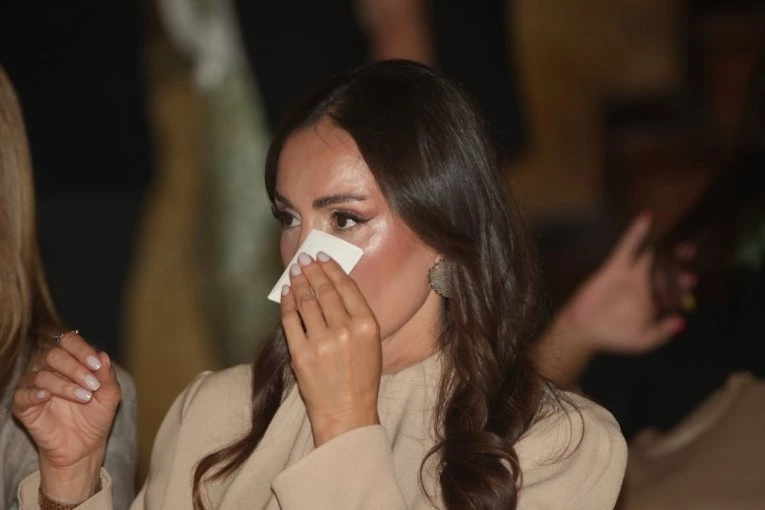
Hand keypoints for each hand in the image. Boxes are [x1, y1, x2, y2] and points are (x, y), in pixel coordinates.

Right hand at [13, 331, 120, 501]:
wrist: (85, 446)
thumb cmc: (96, 416)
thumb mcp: (109, 396)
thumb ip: (107, 376)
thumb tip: (103, 355)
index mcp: (70, 361)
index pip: (69, 341)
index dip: (82, 349)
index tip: (96, 365)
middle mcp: (49, 369)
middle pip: (53, 354)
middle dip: (75, 368)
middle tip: (92, 386)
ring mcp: (34, 387)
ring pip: (40, 375)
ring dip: (64, 385)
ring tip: (84, 398)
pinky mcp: (23, 406)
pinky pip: (22, 394)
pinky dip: (34, 393)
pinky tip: (47, 396)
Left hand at [280, 251, 380, 446]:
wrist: (347, 413)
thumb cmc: (361, 378)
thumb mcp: (371, 343)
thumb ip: (356, 316)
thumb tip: (334, 286)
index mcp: (367, 325)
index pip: (346, 287)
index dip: (332, 268)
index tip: (322, 257)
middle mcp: (346, 330)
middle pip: (325, 290)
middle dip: (312, 270)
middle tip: (304, 258)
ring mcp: (322, 342)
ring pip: (306, 301)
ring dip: (299, 282)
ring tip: (295, 271)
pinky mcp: (301, 353)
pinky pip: (290, 320)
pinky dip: (287, 302)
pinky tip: (287, 292)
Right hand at [559, 213, 693, 354]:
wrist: (584, 330)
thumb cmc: (613, 337)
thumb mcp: (641, 341)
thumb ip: (661, 332)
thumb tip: (682, 321)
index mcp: (654, 302)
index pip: (673, 289)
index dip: (683, 283)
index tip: (690, 279)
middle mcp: (645, 286)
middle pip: (666, 268)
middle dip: (679, 260)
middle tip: (690, 250)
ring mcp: (631, 275)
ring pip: (651, 255)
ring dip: (664, 245)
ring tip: (678, 236)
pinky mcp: (615, 267)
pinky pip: (627, 247)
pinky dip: (636, 233)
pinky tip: (646, 218)